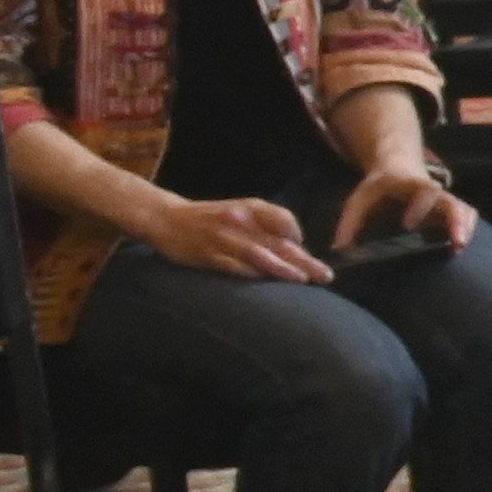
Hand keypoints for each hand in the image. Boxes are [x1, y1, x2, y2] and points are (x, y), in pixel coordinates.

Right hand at [130, 194, 332, 281]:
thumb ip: (268, 224)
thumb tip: (298, 246)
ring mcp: (223, 238)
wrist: (166, 218)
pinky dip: (252, 275)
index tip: (305, 250)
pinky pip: (234, 266)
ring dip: (282, 269)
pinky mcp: (208, 255)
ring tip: (302, 280)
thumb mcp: (241, 211)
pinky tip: (266, 283)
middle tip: (325, 275)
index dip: (298, 234)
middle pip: (277, 241)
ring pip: (258, 254)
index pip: (284, 218)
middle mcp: (240, 220)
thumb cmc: (212, 217)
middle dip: (304, 260)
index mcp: (250, 208)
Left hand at [330, 159, 478, 254]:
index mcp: (412, 183)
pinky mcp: (450, 210)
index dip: (419, 206)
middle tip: (456, 242)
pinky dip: (466, 231)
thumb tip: (339, 249)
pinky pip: (467, 217)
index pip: (423, 190)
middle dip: (456, 221)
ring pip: (465, 210)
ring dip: (465, 229)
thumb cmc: (379, 187)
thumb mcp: (360, 198)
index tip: (408, 225)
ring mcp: (444, 200)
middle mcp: (434, 191)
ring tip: (458, 248)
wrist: (398, 168)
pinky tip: (456, 249)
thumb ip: (350, 222)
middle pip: (453, 202)